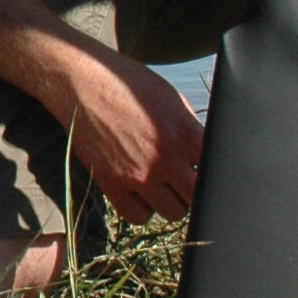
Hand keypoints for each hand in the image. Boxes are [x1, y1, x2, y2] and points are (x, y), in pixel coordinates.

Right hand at [57, 50, 205, 222]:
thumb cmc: (127, 85)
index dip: (214, 174)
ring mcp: (137, 174)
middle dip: (194, 189)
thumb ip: (191, 129)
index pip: (216, 173)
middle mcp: (164, 158)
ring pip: (173, 213)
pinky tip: (140, 191)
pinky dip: (143, 209)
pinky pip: (138, 216)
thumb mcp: (171, 98)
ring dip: (172, 201)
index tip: (204, 169)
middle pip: (198, 198)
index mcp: (185, 133)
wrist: (81, 81)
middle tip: (184, 178)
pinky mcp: (111, 183)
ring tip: (163, 184)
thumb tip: (208, 154)